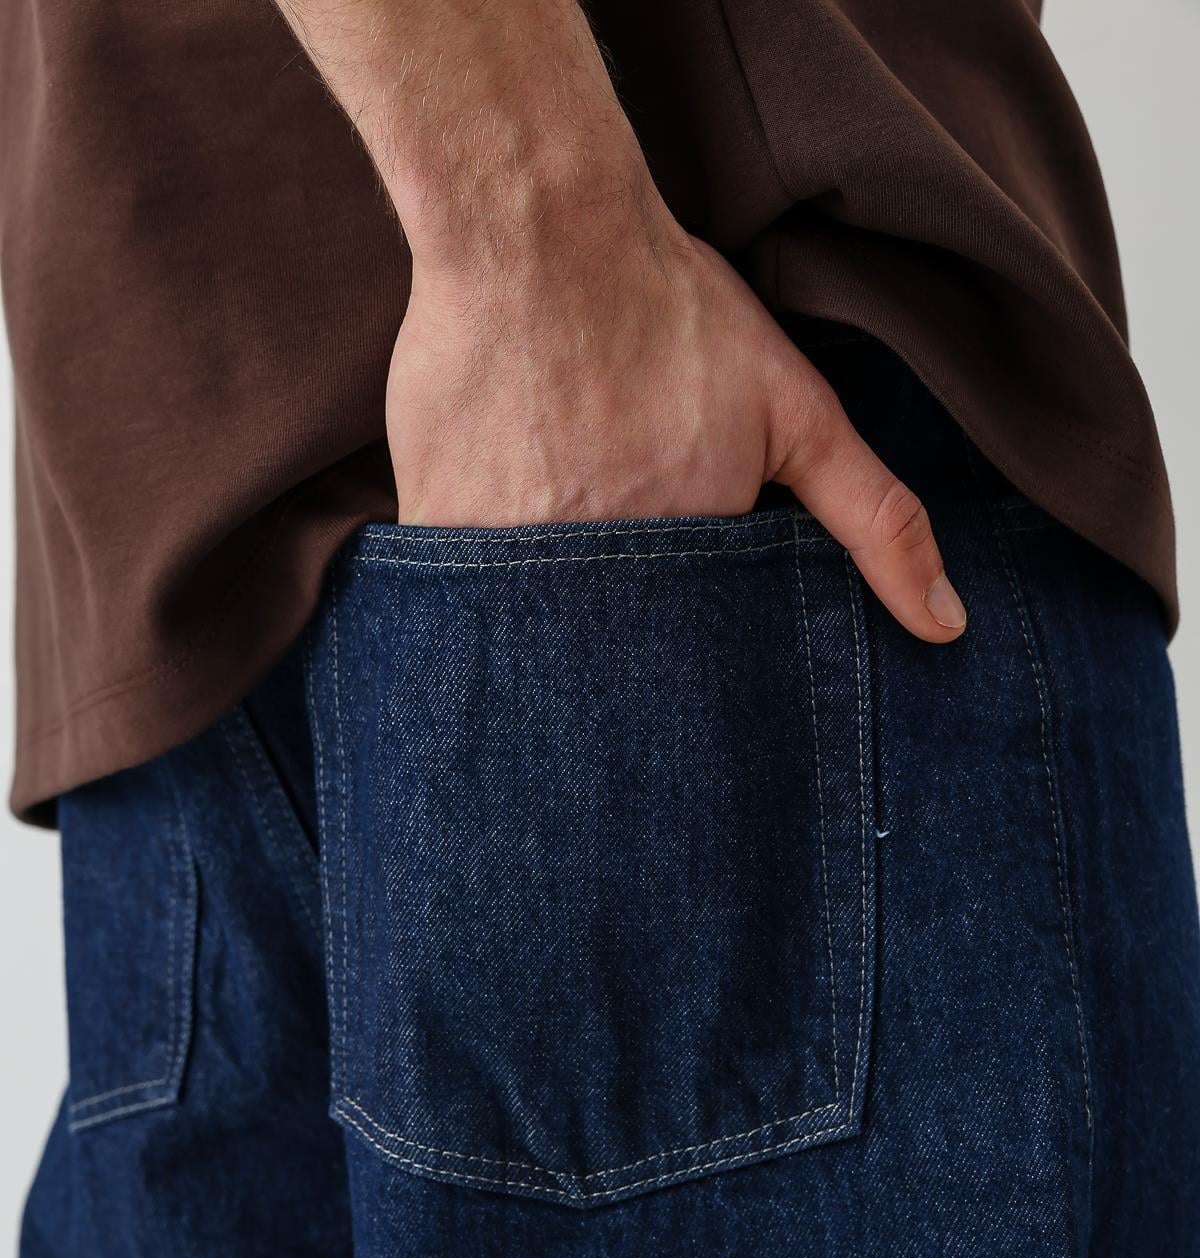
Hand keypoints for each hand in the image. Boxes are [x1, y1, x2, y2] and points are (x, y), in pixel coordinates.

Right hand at [387, 219, 966, 641]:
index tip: (677, 587)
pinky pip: (457, 598)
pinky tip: (497, 511)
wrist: (538, 229)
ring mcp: (508, 565)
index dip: (691, 642)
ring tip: (553, 515)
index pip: (694, 664)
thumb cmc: (674, 315)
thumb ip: (879, 524)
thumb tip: (946, 627)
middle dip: (617, 629)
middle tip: (609, 522)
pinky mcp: (438, 532)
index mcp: (688, 575)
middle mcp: (597, 590)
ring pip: (531, 633)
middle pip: (608, 658)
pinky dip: (476, 580)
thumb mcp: (802, 415)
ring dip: (545, 608)